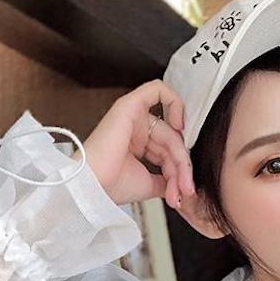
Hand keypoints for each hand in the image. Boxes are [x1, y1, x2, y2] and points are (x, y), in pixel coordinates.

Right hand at [83, 80, 194, 208]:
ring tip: (180, 182)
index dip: (180, 171)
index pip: (168, 152)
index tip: (183, 189)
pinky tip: (180, 126)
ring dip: (181, 159)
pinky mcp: (130, 106)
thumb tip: (181, 184)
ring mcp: (133, 117)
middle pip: (172, 142)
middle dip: (182, 168)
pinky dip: (175, 103)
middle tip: (184, 188)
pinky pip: (158, 90)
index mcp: (136, 145)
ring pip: (171, 130)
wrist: (95, 187)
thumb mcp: (149, 185)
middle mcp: (135, 130)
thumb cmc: (111, 186)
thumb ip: (167, 180)